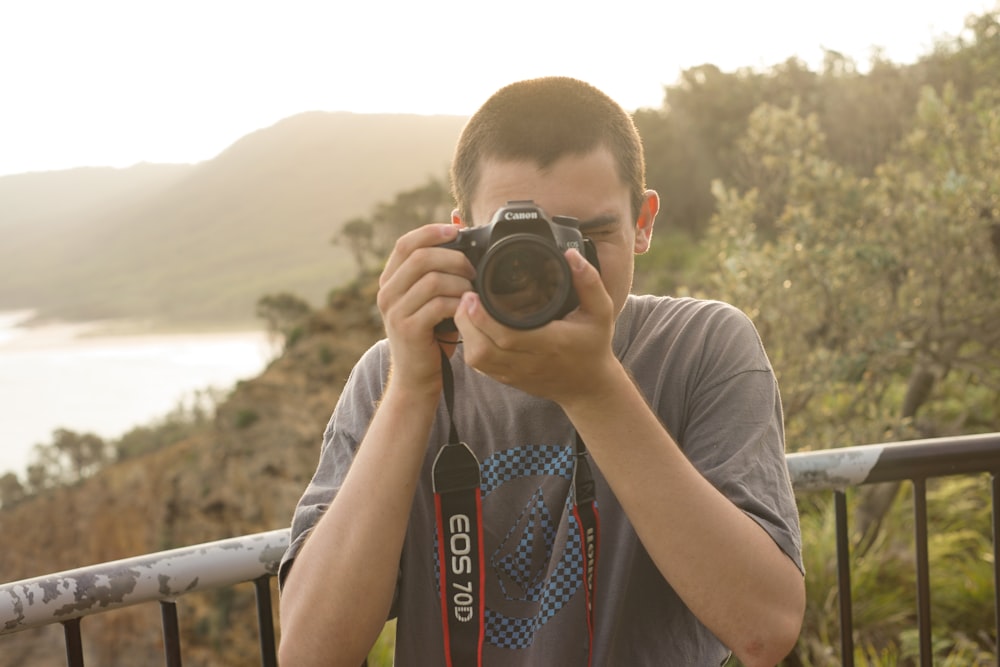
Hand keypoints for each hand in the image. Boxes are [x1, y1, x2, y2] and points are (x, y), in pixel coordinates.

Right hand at [377, 224, 474, 392]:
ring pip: (432, 280)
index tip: (457, 231)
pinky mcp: (408, 329)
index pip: (405, 243)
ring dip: (460, 282)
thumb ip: (440, 265)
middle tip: (473, 270)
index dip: (431, 232)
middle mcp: (386, 293)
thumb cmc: (431, 334)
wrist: (416, 377)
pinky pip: (438, 305)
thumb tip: (456, 220)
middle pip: (421, 257)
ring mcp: (394, 311)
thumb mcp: (432, 297)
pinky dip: (458, 303)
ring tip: (472, 292)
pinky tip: (467, 308)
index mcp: (390, 280)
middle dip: (454, 259)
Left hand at [454, 248, 618, 404]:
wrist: (589, 386)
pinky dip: (472, 345)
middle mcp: (530, 362)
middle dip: (466, 322)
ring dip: (466, 334)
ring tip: (466, 309)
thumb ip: (590, 282)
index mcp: (551, 344)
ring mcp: (516, 374)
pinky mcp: (508, 379)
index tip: (473, 295)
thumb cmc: (593, 345)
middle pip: (484, 350)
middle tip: (465, 296)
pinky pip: (481, 367)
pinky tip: (473, 327)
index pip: (508, 336)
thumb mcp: (600, 311)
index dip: (484, 318)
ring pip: (478, 360)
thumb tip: (572, 256)